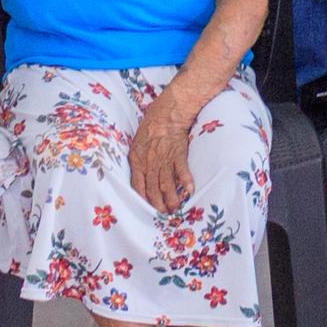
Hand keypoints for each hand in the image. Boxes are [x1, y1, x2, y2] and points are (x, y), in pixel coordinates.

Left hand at [128, 84, 205, 211]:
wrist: (167, 111)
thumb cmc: (151, 125)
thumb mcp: (137, 144)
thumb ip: (138, 161)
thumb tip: (141, 176)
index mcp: (137, 160)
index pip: (137, 186)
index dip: (142, 200)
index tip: (146, 209)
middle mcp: (149, 163)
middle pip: (152, 190)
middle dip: (158, 205)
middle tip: (163, 215)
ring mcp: (164, 159)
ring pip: (167, 185)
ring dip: (172, 199)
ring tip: (176, 209)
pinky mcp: (178, 153)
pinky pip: (182, 172)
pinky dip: (186, 182)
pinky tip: (190, 192)